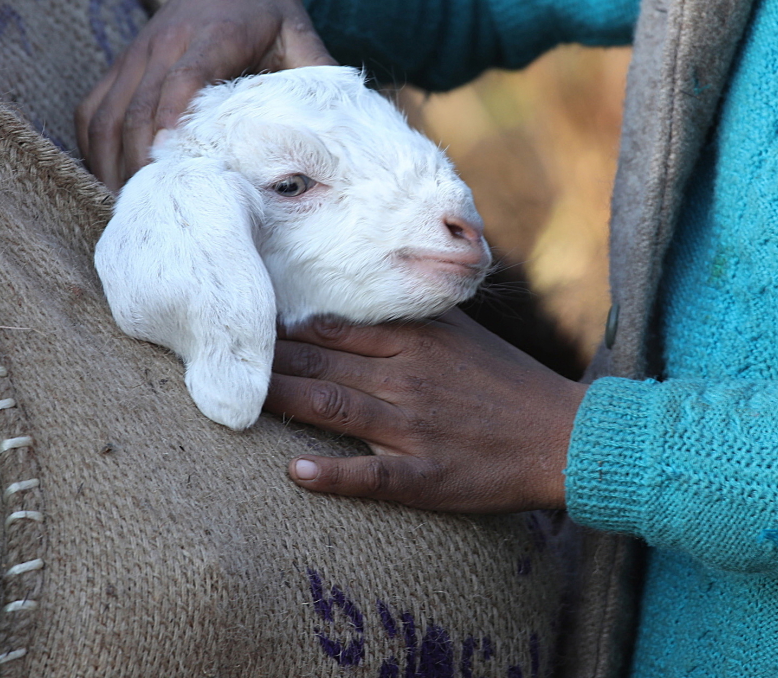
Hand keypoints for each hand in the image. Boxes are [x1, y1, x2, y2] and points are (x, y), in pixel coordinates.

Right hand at [76, 0, 334, 190]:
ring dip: (110, 161)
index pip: (183, 80)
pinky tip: (108, 179)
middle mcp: (165, 43)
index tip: (169, 162)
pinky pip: (92, 108)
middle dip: (138, 162)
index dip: (170, 120)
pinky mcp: (121, 64)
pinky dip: (93, 145)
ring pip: (105, 112)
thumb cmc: (274, 16)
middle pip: (136, 108)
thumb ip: (319, 80)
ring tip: (129, 206)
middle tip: (152, 209)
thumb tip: (342, 132)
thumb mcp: (304, 40)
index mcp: (214, 36)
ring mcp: (137, 54)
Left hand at [264, 308, 588, 513]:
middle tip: (212, 358)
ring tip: (234, 403)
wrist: (565, 436)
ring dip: (281, 404)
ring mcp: (415, 428)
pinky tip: (295, 473)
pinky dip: (334, 474)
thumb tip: (353, 300)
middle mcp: (408, 377)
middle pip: (319, 364)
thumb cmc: (509, 383)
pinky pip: (374, 476)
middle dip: (264, 362)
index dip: (279, 328)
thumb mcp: (461, 333)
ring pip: (334, 409)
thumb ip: (409, 316)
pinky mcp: (428, 476)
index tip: (237, 325)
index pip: (330, 328)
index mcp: (415, 340)